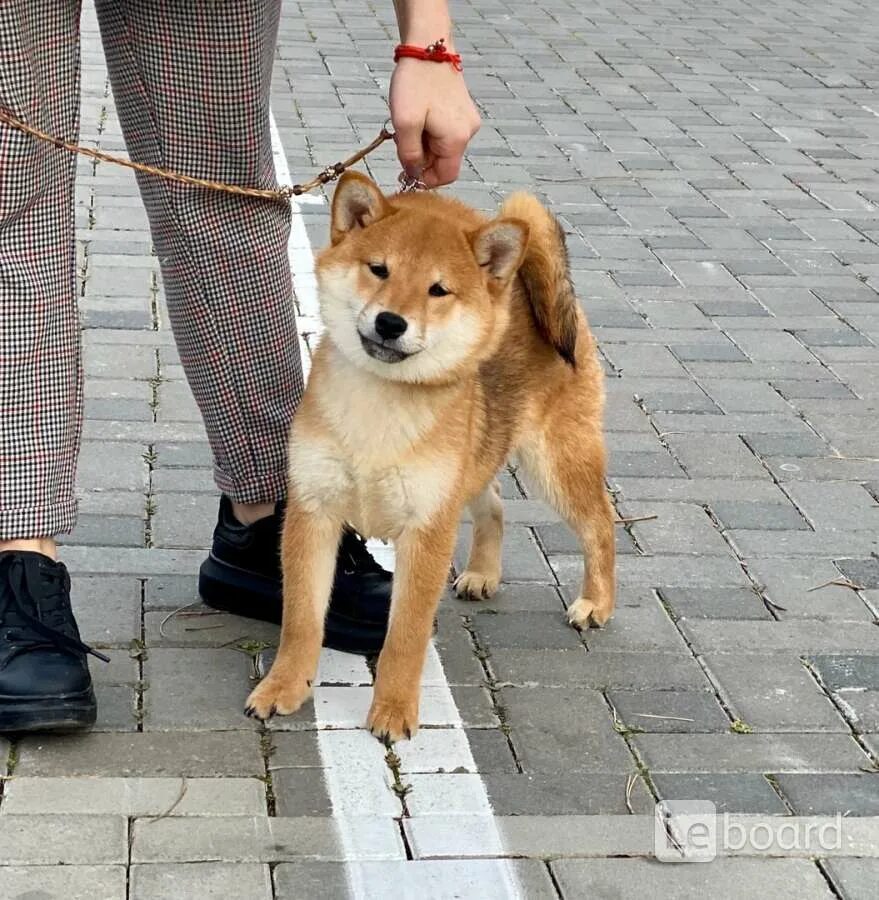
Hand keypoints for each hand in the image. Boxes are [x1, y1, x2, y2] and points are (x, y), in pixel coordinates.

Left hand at [389, 57, 480, 187]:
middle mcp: (468, 133)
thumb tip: (413, 174)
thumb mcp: (405, 124)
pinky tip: (420, 115)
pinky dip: (430, 131)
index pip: (446, 176)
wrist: (427, 47)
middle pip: (444, 162)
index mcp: (457, 139)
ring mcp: (468, 121)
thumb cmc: (415, 83)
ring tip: (411, 123)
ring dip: (425, 143)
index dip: (425, 178)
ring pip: (443, 148)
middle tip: (404, 138)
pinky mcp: (463, 111)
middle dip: (422, 157)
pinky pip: (445, 133)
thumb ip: (409, 155)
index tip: (406, 168)